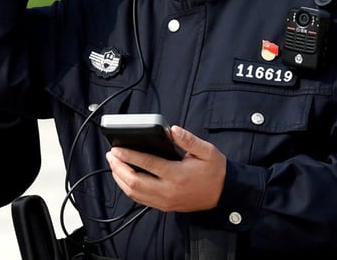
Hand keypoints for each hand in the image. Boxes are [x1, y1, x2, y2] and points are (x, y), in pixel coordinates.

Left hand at [106, 125, 226, 211]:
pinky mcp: (165, 206)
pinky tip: (124, 178)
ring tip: (114, 165)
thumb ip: (188, 140)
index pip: (147, 164)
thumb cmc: (215, 171)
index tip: (116, 149)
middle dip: (118, 168)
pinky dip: (128, 189)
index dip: (129, 155)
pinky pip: (140, 200)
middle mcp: (168, 190)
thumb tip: (172, 130)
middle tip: (111, 155)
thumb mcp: (207, 151)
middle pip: (134, 182)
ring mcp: (165, 201)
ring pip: (134, 193)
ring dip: (120, 179)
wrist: (225, 194)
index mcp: (177, 175)